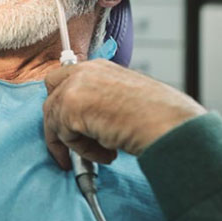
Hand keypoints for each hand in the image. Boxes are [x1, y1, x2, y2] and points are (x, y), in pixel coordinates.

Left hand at [42, 60, 205, 167]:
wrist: (170, 124)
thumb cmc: (160, 117)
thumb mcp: (127, 98)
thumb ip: (102, 100)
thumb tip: (88, 120)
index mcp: (100, 68)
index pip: (65, 77)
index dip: (63, 99)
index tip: (68, 121)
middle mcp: (86, 71)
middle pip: (51, 93)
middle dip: (59, 119)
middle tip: (74, 143)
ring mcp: (76, 86)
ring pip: (54, 118)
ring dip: (76, 142)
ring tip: (105, 152)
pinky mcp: (71, 106)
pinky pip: (64, 136)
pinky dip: (84, 151)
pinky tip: (109, 153)